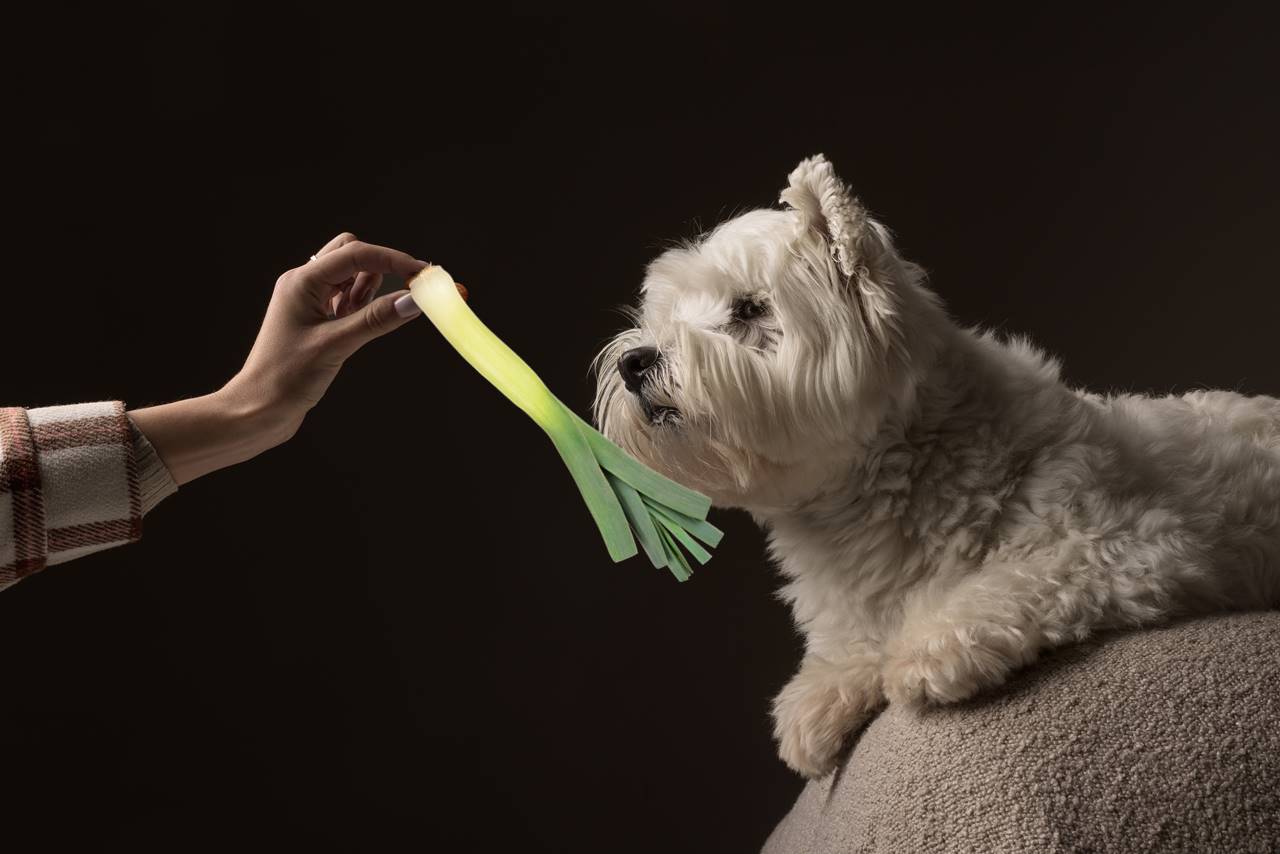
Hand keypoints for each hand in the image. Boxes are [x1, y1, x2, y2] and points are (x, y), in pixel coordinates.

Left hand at [229, 232, 428, 438]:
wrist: (259, 410)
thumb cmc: (284, 378)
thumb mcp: (335, 346)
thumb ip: (376, 320)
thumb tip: (413, 301)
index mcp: (301, 282)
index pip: (355, 254)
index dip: (392, 260)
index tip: (422, 273)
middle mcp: (303, 284)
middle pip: (351, 253)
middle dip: (379, 268)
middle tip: (402, 292)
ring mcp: (308, 301)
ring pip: (350, 275)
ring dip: (370, 289)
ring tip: (368, 319)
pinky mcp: (315, 319)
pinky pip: (345, 298)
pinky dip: (362, 306)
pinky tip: (360, 326)